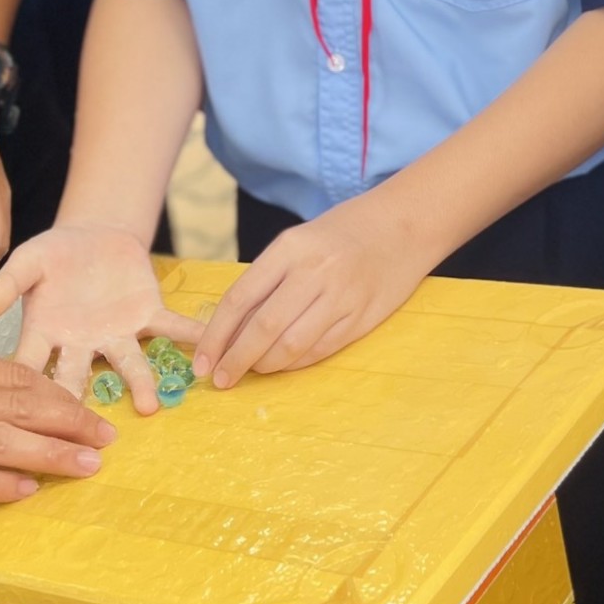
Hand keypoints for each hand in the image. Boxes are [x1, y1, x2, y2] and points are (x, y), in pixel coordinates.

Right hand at [0, 222, 202, 412]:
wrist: (94, 235)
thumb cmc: (53, 256)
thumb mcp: (27, 260)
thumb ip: (9, 282)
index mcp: (44, 334)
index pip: (28, 368)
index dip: (24, 392)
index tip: (19, 421)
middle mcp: (81, 345)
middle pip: (79, 379)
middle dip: (82, 408)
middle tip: (87, 436)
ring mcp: (116, 334)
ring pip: (129, 363)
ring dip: (141, 383)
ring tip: (151, 407)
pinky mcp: (147, 314)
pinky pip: (171, 327)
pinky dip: (189, 336)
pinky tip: (206, 347)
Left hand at [195, 193, 434, 388]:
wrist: (402, 225)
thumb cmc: (341, 232)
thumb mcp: (299, 242)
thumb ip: (268, 279)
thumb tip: (230, 327)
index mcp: (291, 247)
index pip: (241, 297)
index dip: (216, 334)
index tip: (202, 360)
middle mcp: (315, 271)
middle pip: (264, 327)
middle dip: (236, 359)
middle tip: (219, 378)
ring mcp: (341, 296)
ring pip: (292, 345)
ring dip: (265, 365)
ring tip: (251, 370)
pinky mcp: (361, 317)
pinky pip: (319, 350)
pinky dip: (294, 363)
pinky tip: (281, 364)